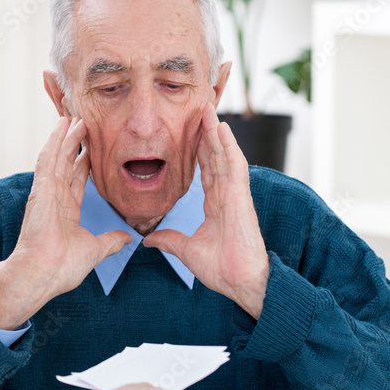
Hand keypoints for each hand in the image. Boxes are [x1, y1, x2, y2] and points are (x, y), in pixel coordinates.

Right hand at [0, 117, 130, 329]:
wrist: (42, 274)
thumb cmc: (61, 269)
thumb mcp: (94, 251)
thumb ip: (110, 241)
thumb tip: (127, 238)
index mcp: (65, 212)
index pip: (76, 180)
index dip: (83, 163)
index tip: (90, 148)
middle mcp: (54, 199)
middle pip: (66, 163)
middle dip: (74, 143)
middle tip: (83, 123)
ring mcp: (46, 192)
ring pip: (58, 156)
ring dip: (66, 137)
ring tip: (74, 117)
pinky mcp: (41, 189)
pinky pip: (48, 159)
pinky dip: (54, 141)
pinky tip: (61, 125)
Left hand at [143, 103, 269, 318]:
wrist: (240, 282)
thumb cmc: (221, 269)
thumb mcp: (187, 251)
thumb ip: (170, 240)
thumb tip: (149, 239)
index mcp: (216, 204)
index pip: (206, 170)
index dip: (199, 150)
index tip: (190, 131)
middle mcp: (226, 195)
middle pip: (215, 156)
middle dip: (206, 133)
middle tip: (198, 108)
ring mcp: (235, 194)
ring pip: (224, 155)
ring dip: (216, 131)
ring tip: (207, 107)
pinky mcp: (241, 197)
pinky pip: (234, 166)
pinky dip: (228, 146)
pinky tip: (221, 128)